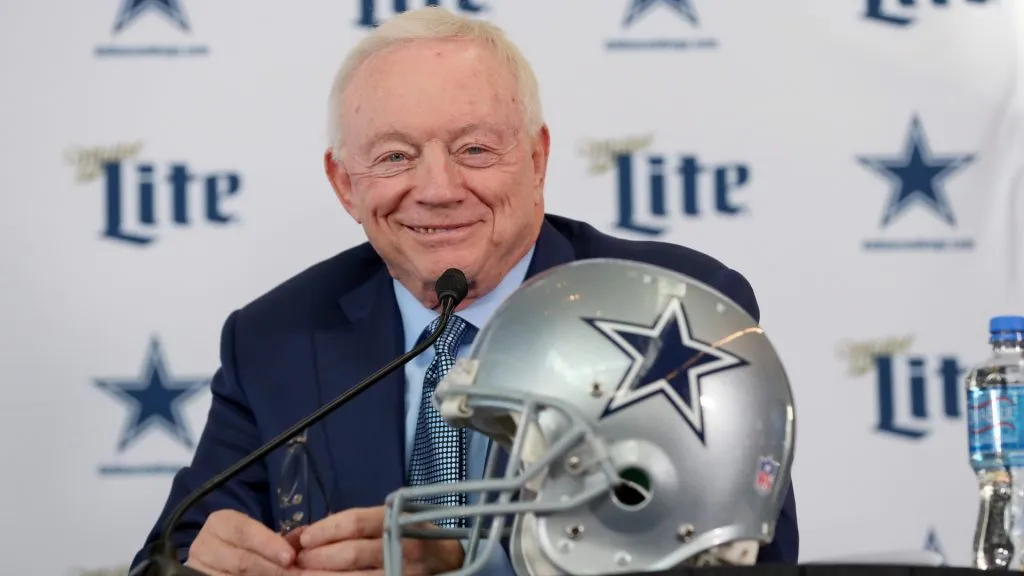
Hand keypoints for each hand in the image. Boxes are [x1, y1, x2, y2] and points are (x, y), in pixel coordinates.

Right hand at [186, 509, 321, 575]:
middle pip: (242, 561)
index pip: (245, 532)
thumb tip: (307, 536)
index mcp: (220, 523)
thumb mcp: (258, 534)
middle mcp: (204, 545)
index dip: (269, 545)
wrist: (216, 560)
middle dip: (274, 569)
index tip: (290, 557)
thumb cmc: (244, 543)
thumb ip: (282, 537)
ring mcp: (201, 568)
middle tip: (297, 574)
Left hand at [296, 506, 464, 574]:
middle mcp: (404, 547)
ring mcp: (403, 573)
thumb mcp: (394, 519)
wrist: (450, 560)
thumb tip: (308, 533)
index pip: (357, 522)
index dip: (326, 530)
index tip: (304, 537)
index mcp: (399, 521)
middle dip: (319, 558)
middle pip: (353, 553)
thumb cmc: (413, 535)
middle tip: (298, 562)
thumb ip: (358, 526)